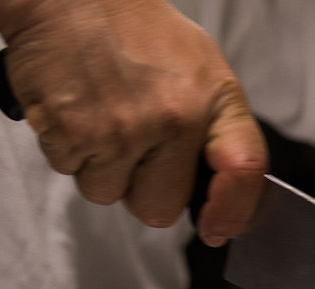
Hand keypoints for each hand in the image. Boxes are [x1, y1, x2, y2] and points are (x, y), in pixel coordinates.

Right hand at [0, 0, 266, 244]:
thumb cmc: (138, 33)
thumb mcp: (203, 70)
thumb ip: (218, 131)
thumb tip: (223, 199)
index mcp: (213, 100)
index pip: (243, 171)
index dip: (232, 212)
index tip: (216, 229)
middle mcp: (172, 120)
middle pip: (160, 209)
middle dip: (144, 188)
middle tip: (135, 144)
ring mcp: (120, 130)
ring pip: (110, 195)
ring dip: (103, 170)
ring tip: (104, 119)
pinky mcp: (71, 133)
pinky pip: (71, 173)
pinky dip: (70, 151)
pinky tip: (79, 111)